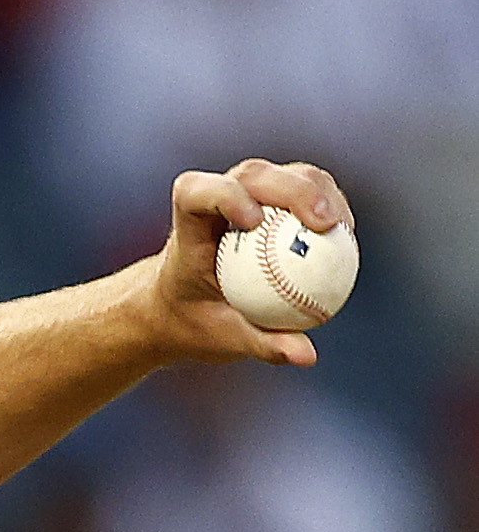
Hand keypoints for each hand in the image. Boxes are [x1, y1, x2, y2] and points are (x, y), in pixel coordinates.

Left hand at [144, 158, 352, 368]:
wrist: (186, 307)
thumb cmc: (196, 323)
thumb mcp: (223, 340)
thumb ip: (263, 345)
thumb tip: (307, 356)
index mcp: (188, 227)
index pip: (195, 192)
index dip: (224, 195)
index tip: (253, 221)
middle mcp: (216, 201)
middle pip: (252, 174)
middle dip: (293, 190)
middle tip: (326, 224)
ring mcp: (246, 195)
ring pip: (285, 174)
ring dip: (319, 192)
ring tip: (342, 228)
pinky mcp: (274, 199)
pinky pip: (306, 190)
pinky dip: (328, 204)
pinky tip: (345, 234)